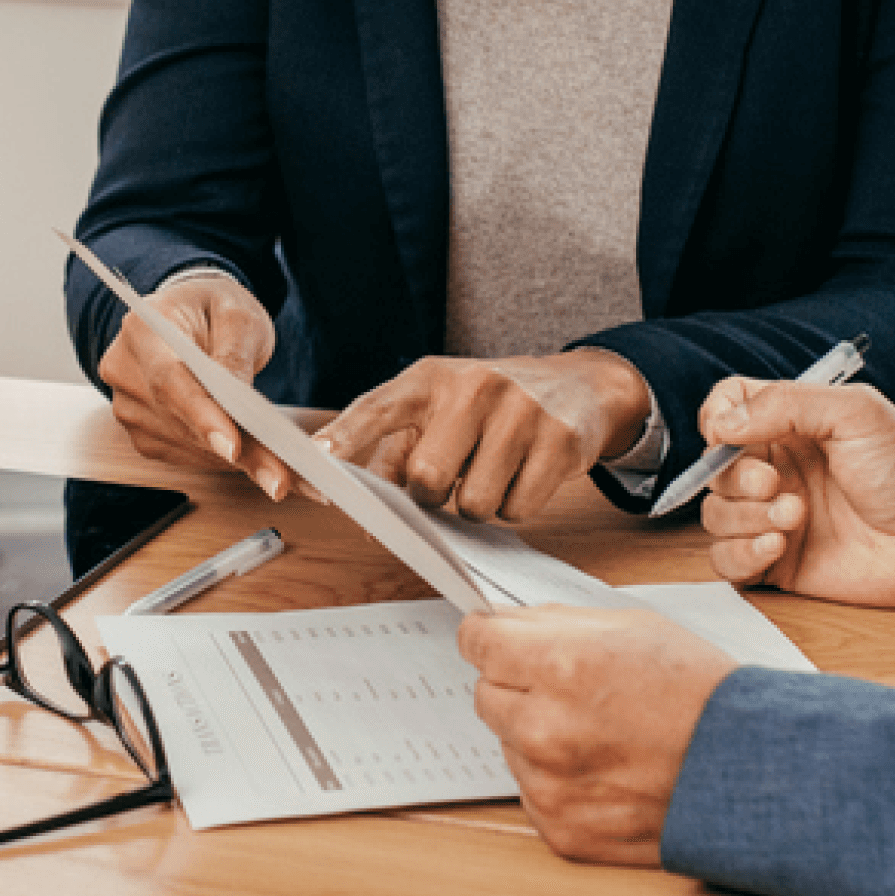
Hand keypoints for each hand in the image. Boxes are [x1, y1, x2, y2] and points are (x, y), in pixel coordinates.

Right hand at [97, 268, 294, 498]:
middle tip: (279, 476)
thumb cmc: (214, 309)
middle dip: (231, 450)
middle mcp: (125, 369)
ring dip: (230, 462)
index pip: (169, 380)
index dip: (200, 416)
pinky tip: (248, 459)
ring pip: (182, 444)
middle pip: (178, 419)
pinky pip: (180, 454)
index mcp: (144, 329)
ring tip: (276, 472)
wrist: (191, 317)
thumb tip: (238, 401)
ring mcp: (128, 404)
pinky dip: (216, 459)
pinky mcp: (141, 430)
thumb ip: (235, 355)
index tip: (232, 447)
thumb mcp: (238, 315)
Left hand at [318, 349, 651, 524]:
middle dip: (434, 497)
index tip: (316, 459)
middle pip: (428, 478)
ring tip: (491, 473)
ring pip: (475, 503)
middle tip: (452, 480)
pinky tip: (523, 475)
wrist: (577, 386)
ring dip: (478, 505)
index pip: (377, 408)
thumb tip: (366, 516)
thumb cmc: (489, 407)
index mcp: (430, 379)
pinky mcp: (559, 439)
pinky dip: (515, 507)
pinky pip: (517, 509)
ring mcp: (520, 410)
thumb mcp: (438, 411)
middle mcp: (473, 386)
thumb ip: (393, 455)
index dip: (344, 436)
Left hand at [458, 605, 737, 864]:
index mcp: (559, 665)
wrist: (753, 772)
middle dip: (518, 687)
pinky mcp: (560, 828)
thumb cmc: (702, 695)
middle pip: (485, 694)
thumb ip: (557, 623)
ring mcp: (549, 784)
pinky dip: (559, 781)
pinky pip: (533, 791)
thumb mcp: (634, 628)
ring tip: (603, 735)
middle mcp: (544, 728)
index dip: (491, 637)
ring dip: (539, 736)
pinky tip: (607, 772)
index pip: (477, 641)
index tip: (499, 641)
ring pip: (509, 745)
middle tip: (573, 692)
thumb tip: (506, 622)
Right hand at [693, 375, 894, 605]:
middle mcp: (777, 470)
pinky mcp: (779, 564)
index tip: (728, 432)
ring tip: (795, 518)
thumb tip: (722, 424)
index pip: (726, 409)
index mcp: (791, 428)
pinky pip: (727, 562)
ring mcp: (775, 518)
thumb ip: (784, 404)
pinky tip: (779, 546)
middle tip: (775, 485)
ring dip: (745, 517)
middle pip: (714, 467)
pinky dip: (741, 554)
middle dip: (735, 477)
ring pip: (716, 515)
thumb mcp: (855, 413)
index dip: (716, 417)